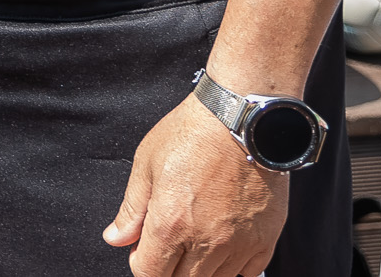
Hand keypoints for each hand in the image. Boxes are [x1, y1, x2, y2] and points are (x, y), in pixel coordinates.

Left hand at [103, 93, 288, 276]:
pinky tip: (222, 245)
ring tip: (195, 240)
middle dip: (168, 269)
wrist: (243, 120)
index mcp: (170, 224)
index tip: (144, 250)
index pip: (149, 274)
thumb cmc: (192, 134)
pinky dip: (231, 268)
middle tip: (168, 245)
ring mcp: (238, 245)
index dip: (142, 265)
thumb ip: (131, 209)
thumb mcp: (147, 164)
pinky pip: (246, 274)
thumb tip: (116, 238)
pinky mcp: (264, 241)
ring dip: (199, 270)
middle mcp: (205, 242)